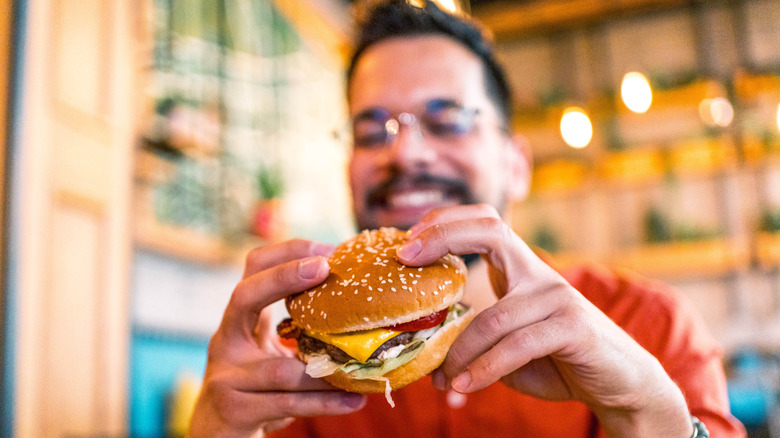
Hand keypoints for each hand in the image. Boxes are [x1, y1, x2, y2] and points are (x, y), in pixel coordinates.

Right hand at [188, 239, 365, 436]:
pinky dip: (324, 403)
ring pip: (280, 368)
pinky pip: (287, 403)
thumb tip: (360, 306)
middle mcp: (225, 340)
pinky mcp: (234, 409)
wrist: (215, 436)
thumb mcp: (270, 351)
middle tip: (324, 268)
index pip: (252, 268)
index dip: (287, 252)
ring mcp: (226, 375)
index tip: (327, 250)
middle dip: (283, 277)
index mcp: (239, 320)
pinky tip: (353, 401)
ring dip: (325, 369)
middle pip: (245, 295)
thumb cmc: (254, 389)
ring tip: (361, 367)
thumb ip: (299, 330)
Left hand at [397, 204, 692, 437]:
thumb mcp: (508, 342)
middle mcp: (538, 273)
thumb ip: (476, 336)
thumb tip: (426, 352)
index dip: (444, 223)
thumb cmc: (555, 360)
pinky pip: (516, 345)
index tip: (406, 245)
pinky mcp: (573, 327)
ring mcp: (557, 296)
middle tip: (405, 262)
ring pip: (493, 317)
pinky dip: (485, 368)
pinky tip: (466, 386)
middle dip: (442, 235)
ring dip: (458, 352)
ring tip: (440, 380)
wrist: (618, 384)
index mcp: (521, 269)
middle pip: (490, 228)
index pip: (484, 222)